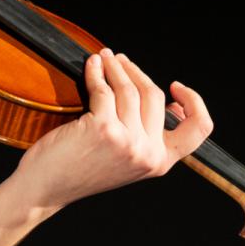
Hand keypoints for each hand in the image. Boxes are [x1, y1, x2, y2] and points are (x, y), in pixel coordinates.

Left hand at [8, 47, 212, 213]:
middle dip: (135, 71)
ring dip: (115, 67)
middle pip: (154, 96)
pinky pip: (103, 89)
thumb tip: (164, 101)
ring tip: (103, 58)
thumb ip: (145, 135)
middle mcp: (148, 154)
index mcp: (159, 162)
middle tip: (120, 60)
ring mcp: (128, 142)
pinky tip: (91, 66)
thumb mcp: (125, 158)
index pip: (199, 129)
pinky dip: (96, 72)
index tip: (175, 87)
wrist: (46, 187)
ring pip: (129, 89)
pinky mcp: (104, 129)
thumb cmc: (80, 169)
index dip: (194, 102)